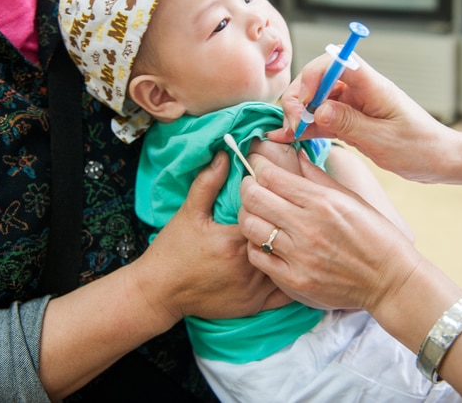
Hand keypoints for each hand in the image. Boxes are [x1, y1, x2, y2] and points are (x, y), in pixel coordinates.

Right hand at [138, 151, 288, 323]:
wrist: (159, 292)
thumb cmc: (172, 250)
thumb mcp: (188, 213)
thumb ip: (208, 183)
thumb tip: (225, 154)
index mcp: (233, 240)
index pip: (269, 216)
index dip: (276, 206)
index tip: (279, 198)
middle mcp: (247, 267)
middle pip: (282, 241)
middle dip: (289, 229)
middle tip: (297, 217)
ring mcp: (252, 290)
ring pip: (288, 267)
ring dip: (293, 254)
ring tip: (302, 239)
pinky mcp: (253, 306)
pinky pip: (285, 295)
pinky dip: (293, 280)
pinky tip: (296, 267)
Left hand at [237, 151, 419, 312]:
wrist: (390, 280)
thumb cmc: (375, 235)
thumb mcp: (351, 199)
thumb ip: (318, 177)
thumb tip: (295, 156)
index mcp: (323, 202)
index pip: (271, 176)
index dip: (256, 165)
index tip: (255, 163)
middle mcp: (308, 228)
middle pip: (254, 198)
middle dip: (246, 187)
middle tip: (250, 186)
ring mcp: (299, 256)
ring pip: (250, 227)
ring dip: (248, 216)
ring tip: (256, 213)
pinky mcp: (294, 281)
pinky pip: (257, 258)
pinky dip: (255, 245)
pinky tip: (264, 240)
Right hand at [268, 54, 461, 184]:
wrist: (439, 160)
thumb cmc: (420, 148)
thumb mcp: (383, 140)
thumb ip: (348, 123)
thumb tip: (318, 110)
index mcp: (373, 86)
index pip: (336, 62)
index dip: (313, 76)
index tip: (304, 102)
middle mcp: (360, 91)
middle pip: (318, 80)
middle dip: (299, 98)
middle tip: (292, 124)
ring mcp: (354, 105)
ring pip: (316, 100)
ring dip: (298, 114)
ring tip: (287, 134)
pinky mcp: (350, 121)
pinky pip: (322, 119)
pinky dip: (305, 127)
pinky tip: (288, 137)